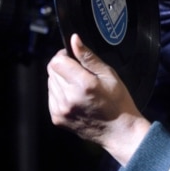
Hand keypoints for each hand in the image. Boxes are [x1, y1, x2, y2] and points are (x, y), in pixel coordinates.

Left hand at [47, 33, 150, 165]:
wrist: (119, 131)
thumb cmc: (119, 102)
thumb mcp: (109, 75)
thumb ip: (89, 57)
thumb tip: (74, 39)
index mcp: (83, 84)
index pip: (57, 61)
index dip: (65, 55)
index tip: (74, 57)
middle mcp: (68, 98)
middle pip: (52, 71)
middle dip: (63, 67)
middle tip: (80, 73)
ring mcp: (61, 110)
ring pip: (50, 83)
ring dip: (61, 80)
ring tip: (80, 87)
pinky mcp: (57, 118)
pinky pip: (51, 97)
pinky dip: (60, 93)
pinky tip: (76, 97)